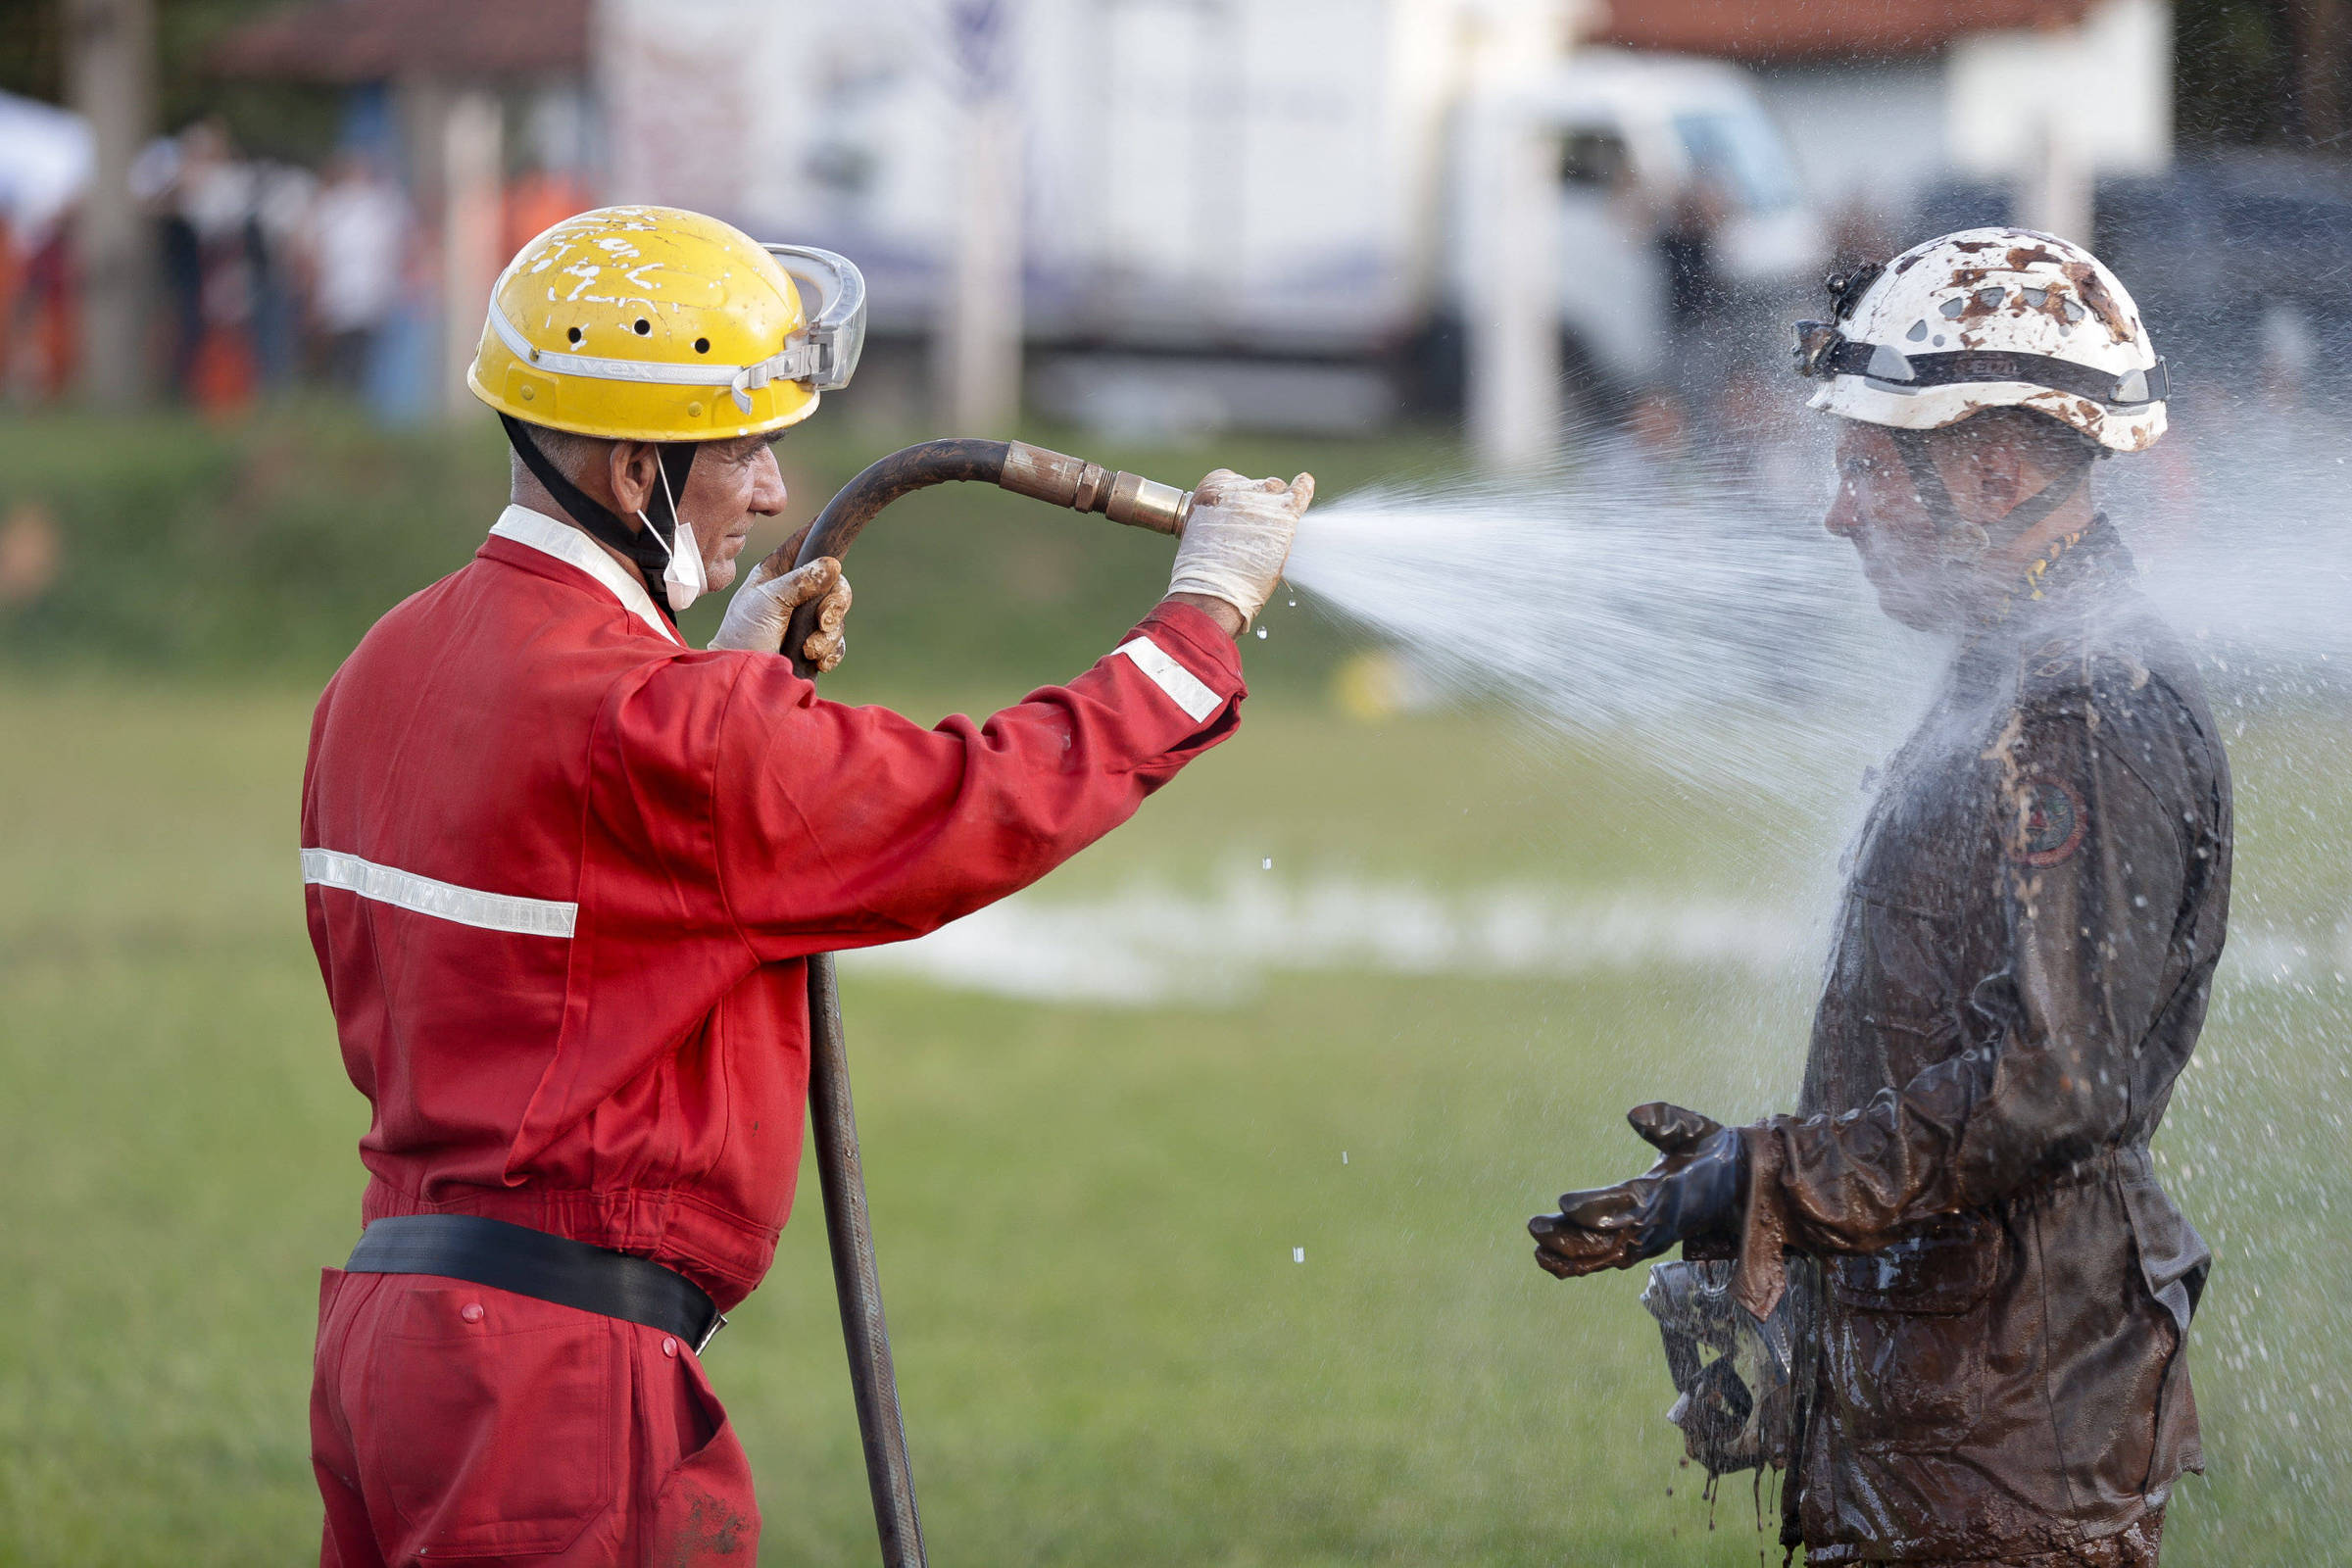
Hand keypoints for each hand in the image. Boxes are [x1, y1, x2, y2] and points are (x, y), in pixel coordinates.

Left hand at [708, 523, 851, 667]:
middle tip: (823, 621)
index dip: (821, 534)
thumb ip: (800, 581)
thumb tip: (833, 564)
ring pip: (838, 617)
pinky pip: (837, 644)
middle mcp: (797, 592)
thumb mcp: (768, 600)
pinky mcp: (814, 646)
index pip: (805, 544)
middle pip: (836, 584)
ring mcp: (806, 620)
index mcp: (780, 572)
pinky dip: (832, 652)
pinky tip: (819, 660)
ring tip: (809, 650)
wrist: (741, 674)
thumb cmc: (744, 631)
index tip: (836, 529)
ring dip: (828, 635)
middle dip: (835, 604)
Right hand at [1166, 469, 1314, 630]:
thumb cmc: (1201, 572)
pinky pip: (1300, 493)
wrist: (1212, 590)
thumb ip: (1217, 518)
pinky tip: (1306, 484)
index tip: (1237, 516)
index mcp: (1210, 488)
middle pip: (1257, 487)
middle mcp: (1236, 487)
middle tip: (1253, 533)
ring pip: (1278, 491)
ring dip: (1278, 507)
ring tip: (1272, 531)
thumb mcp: (1198, 532)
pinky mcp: (1285, 515)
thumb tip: (1236, 520)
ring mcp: (1262, 500)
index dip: (1240, 500)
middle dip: (1260, 505)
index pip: (1234, 482)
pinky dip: (1304, 488)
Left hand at [1529, 1103, 1745, 1278]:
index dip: (1596, 1206)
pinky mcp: (1644, 1247)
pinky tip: (1549, 1263)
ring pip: (1607, 1255)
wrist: (1740, 1188)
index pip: (1629, 1203)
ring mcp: (1651, 1240)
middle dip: (1571, 1236)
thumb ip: (1669, 1121)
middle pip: (1610, 1237)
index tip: (1564, 1203)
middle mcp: (1659, 1224)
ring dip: (1571, 1255)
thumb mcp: (1698, 1128)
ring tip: (1536, 1250)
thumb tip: (1634, 1113)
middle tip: (1534, 1227)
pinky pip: (1610, 1261)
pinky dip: (1581, 1265)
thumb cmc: (1712, 1152)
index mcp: (1669, 1193)